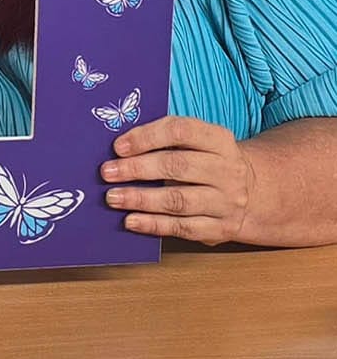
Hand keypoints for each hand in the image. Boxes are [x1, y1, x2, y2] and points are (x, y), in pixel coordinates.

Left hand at [101, 115, 256, 245]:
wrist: (251, 193)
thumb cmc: (208, 162)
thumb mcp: (198, 143)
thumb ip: (165, 140)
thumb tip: (120, 149)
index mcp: (219, 140)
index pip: (181, 131)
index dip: (147, 137)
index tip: (118, 146)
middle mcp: (227, 170)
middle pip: (177, 166)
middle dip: (137, 169)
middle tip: (107, 172)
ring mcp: (227, 201)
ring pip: (178, 200)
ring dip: (141, 199)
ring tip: (113, 197)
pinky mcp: (222, 228)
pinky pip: (184, 227)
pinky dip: (154, 225)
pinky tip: (131, 221)